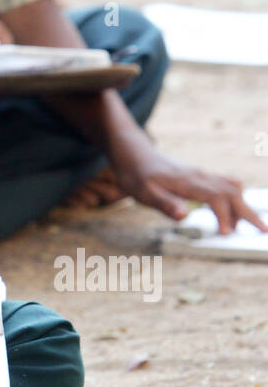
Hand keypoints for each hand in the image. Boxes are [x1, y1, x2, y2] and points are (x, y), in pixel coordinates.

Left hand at [110, 138, 266, 234]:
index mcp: (187, 182)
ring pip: (231, 187)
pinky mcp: (199, 176)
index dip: (224, 216)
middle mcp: (199, 176)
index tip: (226, 234)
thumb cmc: (136, 174)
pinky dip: (234, 198)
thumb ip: (164, 204)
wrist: (133, 152)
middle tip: (263, 231)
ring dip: (242, 205)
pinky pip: (224, 184)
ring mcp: (201, 175)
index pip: (216, 198)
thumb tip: (184, 217)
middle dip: (248, 212)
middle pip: (232, 192)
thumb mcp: (143, 192)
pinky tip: (230, 211)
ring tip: (244, 226)